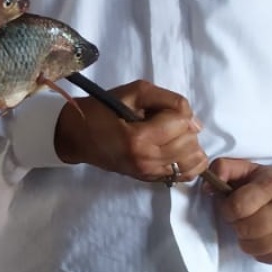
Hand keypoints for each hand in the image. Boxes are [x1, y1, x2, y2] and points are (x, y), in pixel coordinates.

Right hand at [54, 79, 207, 183]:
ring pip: (192, 160)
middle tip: (166, 121)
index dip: (177, 111)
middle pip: (189, 142)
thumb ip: (167, 99)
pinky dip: (188, 161)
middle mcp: (147, 160)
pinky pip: (186, 175)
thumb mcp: (133, 92)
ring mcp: (149, 173)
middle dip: (184, 127)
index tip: (161, 108)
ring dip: (188, 144)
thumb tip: (193, 120)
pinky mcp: (150, 179)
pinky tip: (177, 150)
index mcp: (139, 137)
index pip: (181, 123)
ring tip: (172, 135)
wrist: (77, 136)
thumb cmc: (102, 110)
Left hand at [209, 158, 271, 264]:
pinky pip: (268, 257)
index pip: (238, 206)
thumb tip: (207, 187)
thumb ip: (224, 169)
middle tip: (241, 218)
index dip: (227, 209)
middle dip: (236, 224)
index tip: (230, 207)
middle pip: (246, 229)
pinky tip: (263, 238)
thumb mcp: (249, 169)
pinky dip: (259, 251)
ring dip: (246, 240)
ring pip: (255, 246)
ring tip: (251, 228)